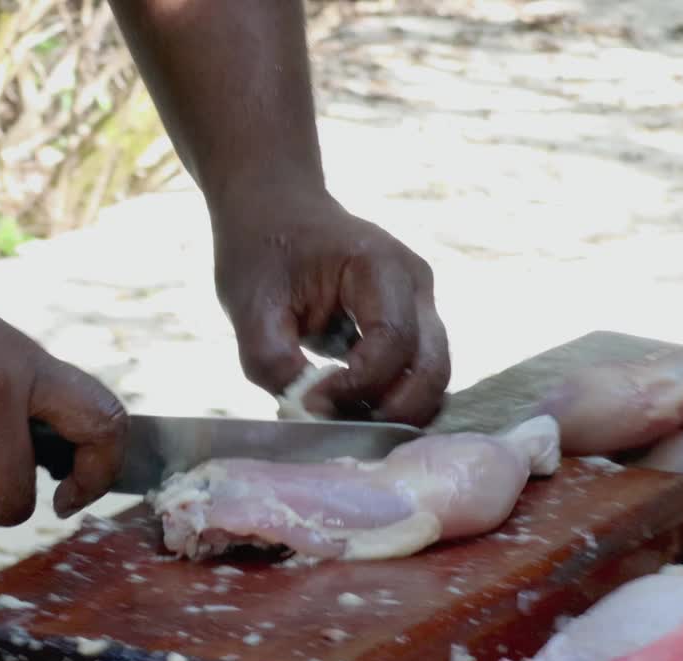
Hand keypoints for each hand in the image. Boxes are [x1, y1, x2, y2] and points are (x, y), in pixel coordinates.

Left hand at [212, 189, 449, 425]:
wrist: (275, 213)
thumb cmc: (261, 250)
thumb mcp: (249, 304)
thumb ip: (273, 361)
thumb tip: (307, 414)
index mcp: (380, 265)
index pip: (393, 341)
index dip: (357, 385)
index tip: (309, 401)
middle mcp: (415, 286)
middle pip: (432, 368)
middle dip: (390, 411)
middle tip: (334, 424)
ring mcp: (420, 307)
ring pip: (433, 379)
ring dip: (393, 412)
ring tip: (338, 417)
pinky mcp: (412, 327)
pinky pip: (417, 376)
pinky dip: (391, 402)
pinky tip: (347, 407)